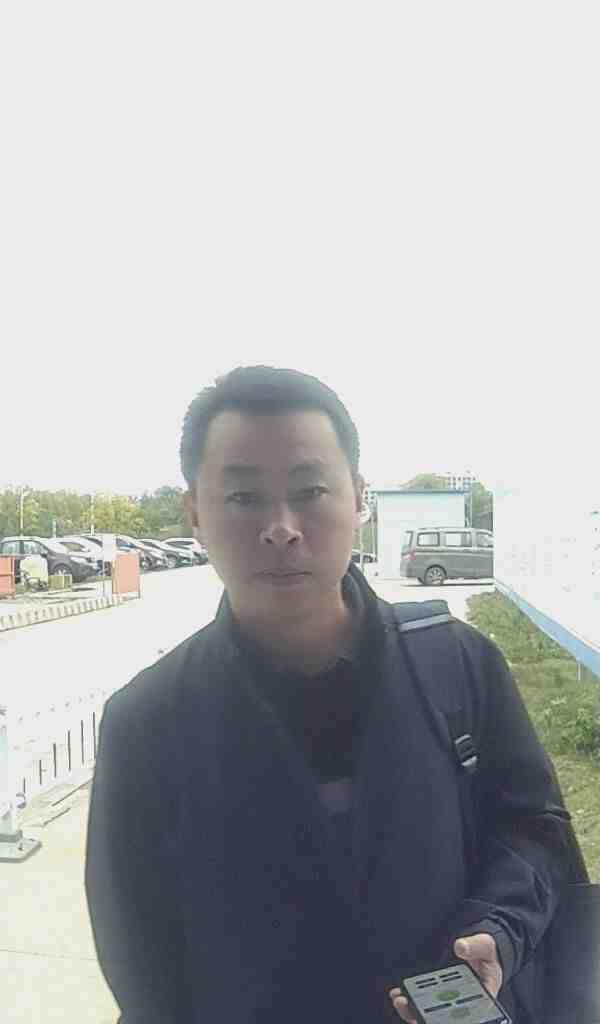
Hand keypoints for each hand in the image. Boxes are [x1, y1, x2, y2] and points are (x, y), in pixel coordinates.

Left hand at [388, 933, 502, 1021]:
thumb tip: (460, 947)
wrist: (478, 949)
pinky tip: (398, 995)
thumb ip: (475, 946)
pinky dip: (409, 1001)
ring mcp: (447, 1000)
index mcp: (482, 998)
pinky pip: (421, 1002)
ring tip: (401, 1001)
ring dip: (413, 1012)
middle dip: (427, 1017)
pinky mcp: (435, 993)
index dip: (454, 1020)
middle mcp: (463, 1005)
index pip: (471, 1016)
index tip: (440, 1018)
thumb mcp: (485, 945)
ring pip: (430, 1014)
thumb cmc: (486, 953)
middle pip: (445, 1018)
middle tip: (413, 1010)